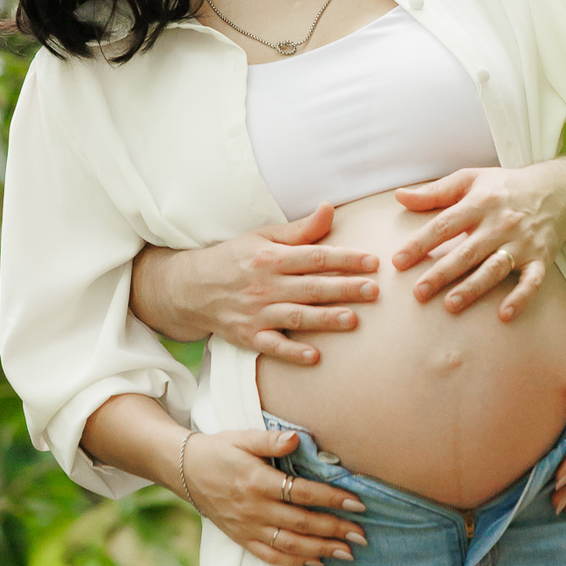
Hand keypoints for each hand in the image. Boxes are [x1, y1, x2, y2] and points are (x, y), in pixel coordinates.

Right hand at [131, 204, 380, 361]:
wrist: (190, 288)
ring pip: (297, 316)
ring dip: (325, 319)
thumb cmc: (234, 258)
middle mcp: (265, 285)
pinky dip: (292, 352)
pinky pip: (272, 346)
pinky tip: (314, 356)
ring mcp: (256, 313)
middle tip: (374, 291)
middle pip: (312, 287)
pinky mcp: (248, 336)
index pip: (315, 257)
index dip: (345, 259)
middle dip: (345, 289)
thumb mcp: (263, 237)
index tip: (373, 262)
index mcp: (271, 258)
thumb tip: (330, 208)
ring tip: (353, 320)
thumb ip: (300, 229)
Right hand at [181, 425, 368, 565]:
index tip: (357, 503)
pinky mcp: (241, 538)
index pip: (302, 493)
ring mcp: (246, 527)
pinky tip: (316, 562)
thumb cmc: (219, 450)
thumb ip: (270, 440)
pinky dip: (294, 562)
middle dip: (334, 529)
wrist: (184, 470)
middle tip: (362, 535)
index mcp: (256, 481)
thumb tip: (296, 438)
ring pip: (288, 545)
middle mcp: (253, 508)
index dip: (331, 498)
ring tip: (347, 552)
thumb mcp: (242, 437)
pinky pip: (269, 556)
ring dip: (320, 550)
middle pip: (300, 523)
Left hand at [392, 153, 565, 320]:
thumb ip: (435, 192)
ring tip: (450, 305)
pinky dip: (520, 298)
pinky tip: (504, 314)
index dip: (420, 243)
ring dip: (473, 287)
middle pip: (467, 251)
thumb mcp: (470, 180)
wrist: (557, 191)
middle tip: (418, 293)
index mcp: (480, 202)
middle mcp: (501, 223)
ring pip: (495, 268)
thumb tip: (399, 197)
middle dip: (442, 273)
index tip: (398, 262)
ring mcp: (522, 242)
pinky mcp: (541, 258)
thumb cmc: (505, 187)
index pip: (445, 224)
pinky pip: (532, 281)